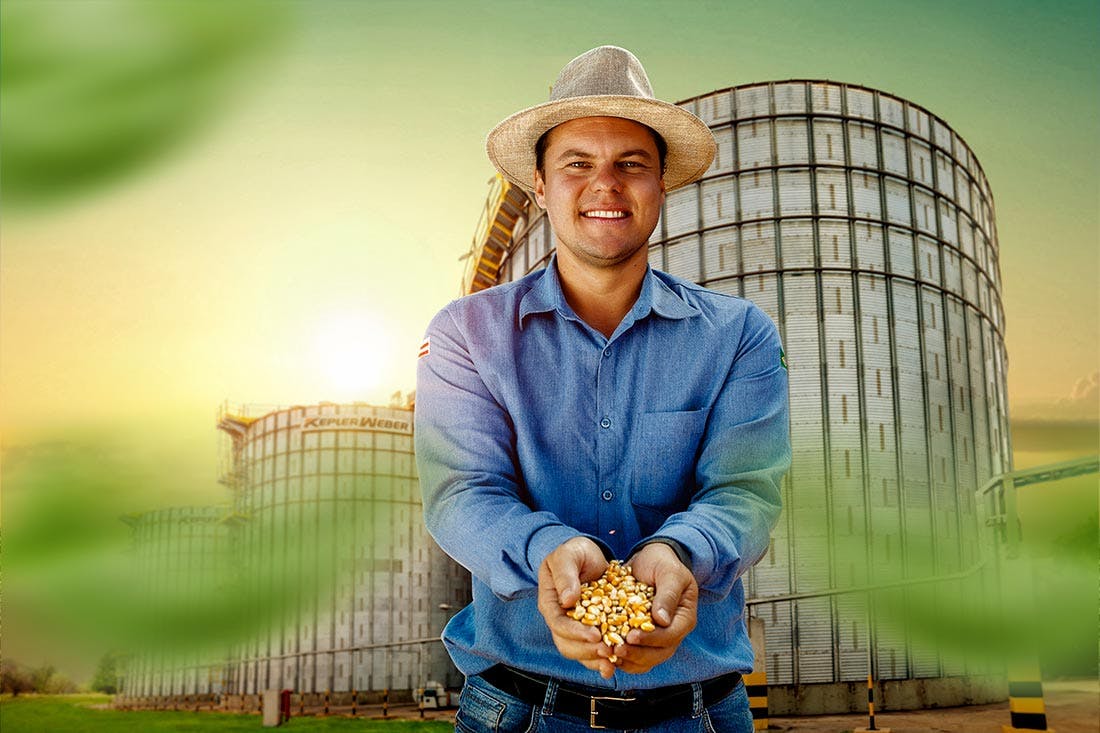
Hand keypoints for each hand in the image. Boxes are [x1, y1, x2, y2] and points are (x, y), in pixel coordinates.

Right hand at [536, 537, 614, 677]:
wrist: (588, 555)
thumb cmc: (575, 552)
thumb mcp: (568, 555)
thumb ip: (565, 574)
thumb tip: (568, 600)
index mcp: (550, 603)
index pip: (559, 624)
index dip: (576, 632)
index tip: (596, 634)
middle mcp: (559, 619)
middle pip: (567, 644)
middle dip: (587, 651)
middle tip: (608, 651)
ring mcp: (573, 627)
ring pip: (579, 652)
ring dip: (594, 660)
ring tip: (612, 662)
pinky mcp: (588, 631)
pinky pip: (591, 651)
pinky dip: (601, 660)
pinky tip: (615, 665)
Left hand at [613, 542, 697, 674]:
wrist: (650, 560)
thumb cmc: (663, 563)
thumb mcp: (669, 573)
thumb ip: (667, 594)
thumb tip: (662, 620)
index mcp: (684, 618)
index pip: (670, 636)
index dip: (651, 639)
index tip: (631, 636)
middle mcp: (673, 633)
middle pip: (659, 654)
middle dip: (638, 654)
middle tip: (617, 649)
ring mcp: (658, 638)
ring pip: (647, 660)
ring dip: (629, 660)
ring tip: (610, 654)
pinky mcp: (643, 639)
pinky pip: (635, 657)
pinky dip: (623, 658)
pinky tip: (607, 655)